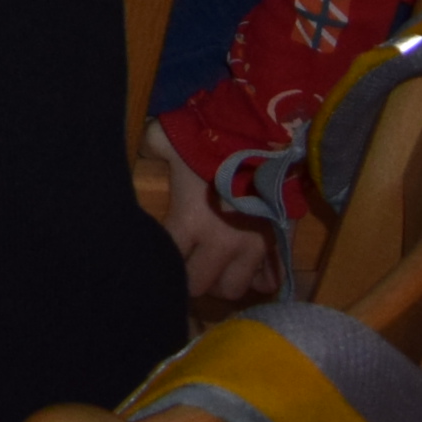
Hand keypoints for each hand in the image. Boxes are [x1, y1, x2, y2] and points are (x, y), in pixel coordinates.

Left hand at [154, 132, 279, 303]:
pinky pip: (269, 281)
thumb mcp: (172, 135)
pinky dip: (257, 278)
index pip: (167, 260)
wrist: (270, 131)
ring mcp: (255, 248)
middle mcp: (222, 243)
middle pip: (199, 285)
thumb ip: (151, 145)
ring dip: (220, 280)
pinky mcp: (280, 246)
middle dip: (188, 278)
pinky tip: (246, 265)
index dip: (157, 259)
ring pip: (233, 289)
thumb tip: (141, 148)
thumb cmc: (215, 134)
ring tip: (214, 266)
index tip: (155, 252)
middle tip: (185, 264)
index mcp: (191, 221)